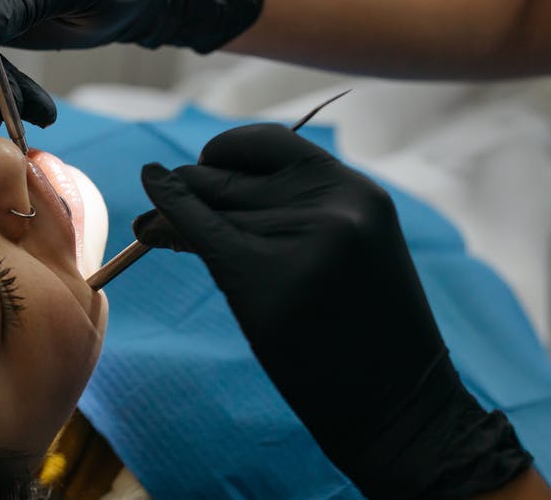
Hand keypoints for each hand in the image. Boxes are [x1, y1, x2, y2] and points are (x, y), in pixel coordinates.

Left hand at [134, 124, 531, 498]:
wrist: (401, 409)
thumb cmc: (368, 336)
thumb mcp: (347, 251)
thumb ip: (291, 211)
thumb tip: (194, 181)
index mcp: (357, 190)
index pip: (268, 142)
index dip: (225, 153)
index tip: (205, 170)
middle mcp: (332, 205)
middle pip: (227, 177)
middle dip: (188, 188)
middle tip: (157, 208)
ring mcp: (299, 240)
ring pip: (206, 207)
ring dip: (169, 213)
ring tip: (152, 231)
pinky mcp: (264, 279)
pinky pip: (197, 230)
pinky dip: (166, 214)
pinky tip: (150, 210)